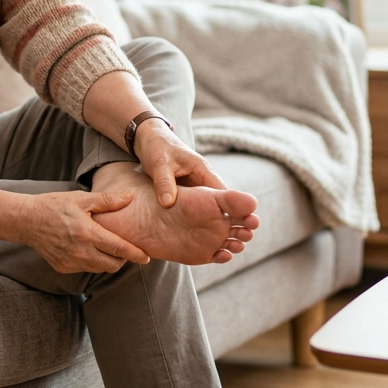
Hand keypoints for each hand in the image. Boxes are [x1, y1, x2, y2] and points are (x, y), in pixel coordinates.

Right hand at [18, 190, 149, 273]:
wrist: (27, 220)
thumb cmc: (55, 206)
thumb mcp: (81, 199)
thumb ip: (107, 201)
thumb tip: (130, 196)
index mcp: (87, 233)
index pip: (118, 249)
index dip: (135, 254)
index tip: (146, 257)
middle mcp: (80, 252)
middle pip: (112, 264)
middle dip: (123, 259)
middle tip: (127, 249)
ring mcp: (71, 262)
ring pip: (99, 268)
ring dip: (108, 261)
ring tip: (110, 248)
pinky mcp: (63, 268)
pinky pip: (85, 269)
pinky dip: (93, 262)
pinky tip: (90, 249)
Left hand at [133, 120, 258, 242]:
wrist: (146, 139)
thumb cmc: (156, 148)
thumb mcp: (159, 164)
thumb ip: (164, 182)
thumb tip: (168, 203)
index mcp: (202, 170)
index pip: (222, 193)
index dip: (233, 210)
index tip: (240, 227)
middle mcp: (202, 180)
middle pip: (221, 204)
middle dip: (230, 221)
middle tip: (240, 242)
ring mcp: (194, 188)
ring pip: (210, 210)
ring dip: (217, 225)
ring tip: (228, 247)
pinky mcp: (184, 194)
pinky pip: (197, 211)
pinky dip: (202, 223)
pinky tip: (204, 240)